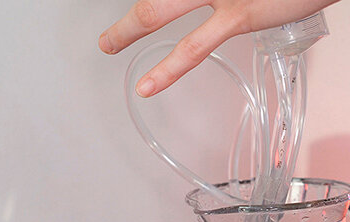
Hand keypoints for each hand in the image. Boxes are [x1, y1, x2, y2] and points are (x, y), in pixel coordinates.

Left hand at [99, 0, 337, 96]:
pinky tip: (148, 85)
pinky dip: (167, 69)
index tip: (153, 11)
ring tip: (108, 44)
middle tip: (108, 30)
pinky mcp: (240, 15)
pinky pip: (195, 46)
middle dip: (126, 16)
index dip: (156, 2)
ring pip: (157, 9)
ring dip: (126, 29)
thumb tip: (215, 1)